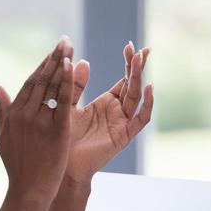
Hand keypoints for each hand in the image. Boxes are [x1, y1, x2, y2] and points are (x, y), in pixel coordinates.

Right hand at [0, 39, 73, 204]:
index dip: (42, 65)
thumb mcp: (4, 136)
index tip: (53, 51)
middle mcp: (25, 114)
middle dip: (53, 57)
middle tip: (64, 40)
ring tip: (69, 46)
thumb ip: (2, 110)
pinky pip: (63, 101)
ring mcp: (40, 122)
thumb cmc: (17, 166)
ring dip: (60, 63)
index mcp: (13, 114)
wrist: (29, 190)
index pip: (30, 83)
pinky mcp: (56, 131)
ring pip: (51, 86)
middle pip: (41, 79)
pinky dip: (67, 82)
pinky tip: (71, 66)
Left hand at [64, 41, 153, 182]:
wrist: (62, 166)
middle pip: (132, 85)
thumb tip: (83, 60)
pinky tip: (149, 87)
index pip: (123, 79)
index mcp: (106, 103)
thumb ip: (74, 85)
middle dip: (137, 66)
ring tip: (140, 59)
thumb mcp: (68, 105)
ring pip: (136, 97)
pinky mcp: (124, 136)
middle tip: (142, 48)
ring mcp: (122, 124)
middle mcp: (117, 112)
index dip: (128, 63)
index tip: (130, 45)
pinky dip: (147, 104)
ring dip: (139, 78)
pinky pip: (140, 119)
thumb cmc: (63, 138)